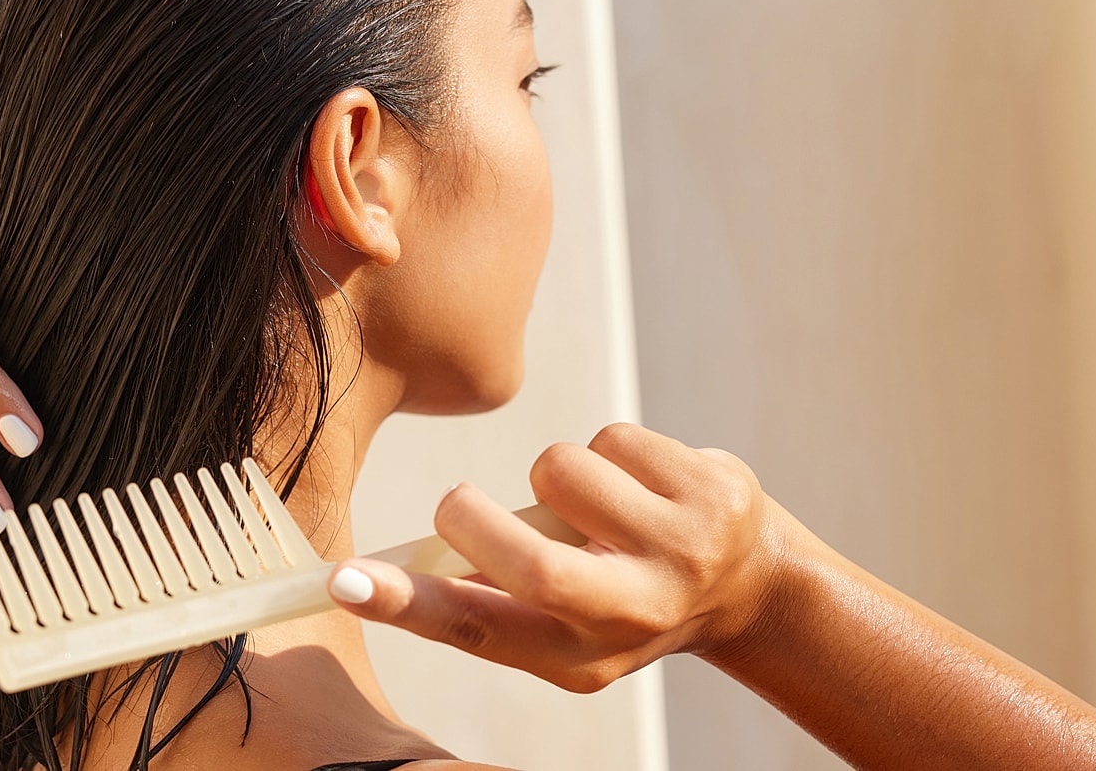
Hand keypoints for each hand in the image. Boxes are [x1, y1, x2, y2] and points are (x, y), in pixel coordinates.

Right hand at [327, 423, 788, 691]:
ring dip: (554, 474)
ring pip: (559, 468)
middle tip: (461, 507)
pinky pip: (611, 438)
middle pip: (531, 562)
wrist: (749, 583)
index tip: (346, 581)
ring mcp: (684, 552)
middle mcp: (636, 615)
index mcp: (583, 656)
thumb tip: (387, 567)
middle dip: (471, 517)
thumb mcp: (561, 624)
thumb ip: (489, 598)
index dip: (409, 607)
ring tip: (589, 503)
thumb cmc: (623, 596)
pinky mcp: (714, 491)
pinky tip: (638, 483)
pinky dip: (608, 451)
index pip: (484, 633)